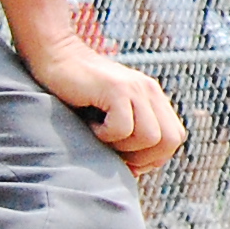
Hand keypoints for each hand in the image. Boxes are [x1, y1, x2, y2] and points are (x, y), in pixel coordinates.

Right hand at [26, 34, 183, 173]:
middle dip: (142, 157)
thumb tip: (134, 173)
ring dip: (121, 146)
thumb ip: (129, 132)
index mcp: (154, 98)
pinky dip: (104, 135)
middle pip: (169, 141)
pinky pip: (123, 128)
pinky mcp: (117, 89)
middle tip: (112, 149)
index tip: (125, 158)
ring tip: (99, 132)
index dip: (153, 157)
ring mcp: (136, 88)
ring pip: (149, 137)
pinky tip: (90, 124)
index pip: (174, 138)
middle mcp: (150, 92)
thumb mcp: (109, 113)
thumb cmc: (75, 93)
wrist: (55, 56)